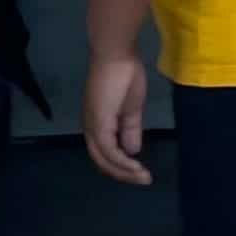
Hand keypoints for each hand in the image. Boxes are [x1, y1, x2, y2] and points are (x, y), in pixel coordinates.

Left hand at [81, 51, 156, 187]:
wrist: (117, 55)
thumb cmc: (124, 74)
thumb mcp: (131, 109)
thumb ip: (130, 130)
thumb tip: (133, 150)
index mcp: (97, 123)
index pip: (105, 152)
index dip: (121, 165)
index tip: (141, 171)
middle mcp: (90, 128)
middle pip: (102, 161)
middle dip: (123, 174)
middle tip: (144, 180)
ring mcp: (92, 127)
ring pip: (105, 160)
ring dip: (125, 172)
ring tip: (144, 177)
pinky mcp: (98, 124)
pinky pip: (109, 151)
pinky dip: (123, 162)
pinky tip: (137, 167)